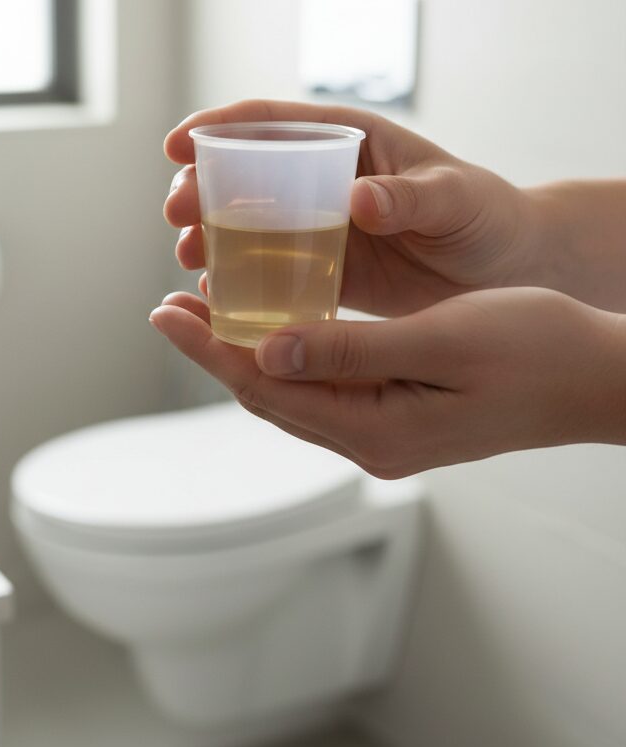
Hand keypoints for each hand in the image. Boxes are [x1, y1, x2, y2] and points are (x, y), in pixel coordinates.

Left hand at [149, 287, 625, 475]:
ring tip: (203, 311)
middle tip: (168, 305)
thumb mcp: (442, 339)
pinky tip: (271, 327)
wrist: (597, 377)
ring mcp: (384, 433)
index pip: (267, 387)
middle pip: (269, 393)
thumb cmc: (535, 348)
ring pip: (292, 391)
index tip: (164, 310)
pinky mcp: (397, 416)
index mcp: (379, 429)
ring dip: (244, 351)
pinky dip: (286, 355)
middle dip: (215, 349)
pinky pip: (322, 387)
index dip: (210, 347)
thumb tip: (267, 350)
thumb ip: (352, 350)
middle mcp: (372, 442)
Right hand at [164, 99, 538, 315]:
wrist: (511, 272)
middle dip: (199, 189)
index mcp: (349, 142)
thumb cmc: (489, 217)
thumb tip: (359, 199)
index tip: (175, 145)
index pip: (270, 122)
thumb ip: (411, 197)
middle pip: (243, 174)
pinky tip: (219, 294)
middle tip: (177, 215)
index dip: (216, 126)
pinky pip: (269, 271)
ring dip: (209, 236)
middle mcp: (323, 180)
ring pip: (246, 224)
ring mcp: (318, 226)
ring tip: (188, 257)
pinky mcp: (324, 270)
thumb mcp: (457, 199)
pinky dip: (239, 280)